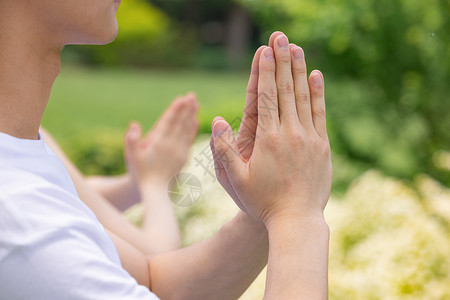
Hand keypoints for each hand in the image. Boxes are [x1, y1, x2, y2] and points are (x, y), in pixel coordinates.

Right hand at [125, 94, 198, 187]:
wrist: (154, 191)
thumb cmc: (139, 172)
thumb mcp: (131, 156)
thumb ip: (132, 140)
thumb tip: (134, 124)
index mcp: (158, 143)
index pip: (169, 122)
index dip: (176, 110)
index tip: (182, 98)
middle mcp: (171, 146)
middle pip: (180, 123)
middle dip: (187, 109)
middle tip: (192, 95)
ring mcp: (179, 152)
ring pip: (187, 130)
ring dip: (191, 115)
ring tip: (195, 103)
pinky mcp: (184, 157)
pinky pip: (189, 140)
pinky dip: (192, 129)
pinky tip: (195, 121)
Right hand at [211, 33, 331, 224]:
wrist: (296, 220)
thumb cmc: (262, 201)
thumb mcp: (235, 179)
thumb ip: (223, 149)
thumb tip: (217, 120)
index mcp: (267, 138)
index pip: (265, 96)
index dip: (265, 70)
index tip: (265, 49)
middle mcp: (290, 133)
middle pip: (285, 89)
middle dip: (282, 61)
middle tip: (281, 37)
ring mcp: (309, 138)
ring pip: (303, 97)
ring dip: (299, 70)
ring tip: (297, 48)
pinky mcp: (322, 145)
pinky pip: (320, 113)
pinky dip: (318, 93)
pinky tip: (317, 76)